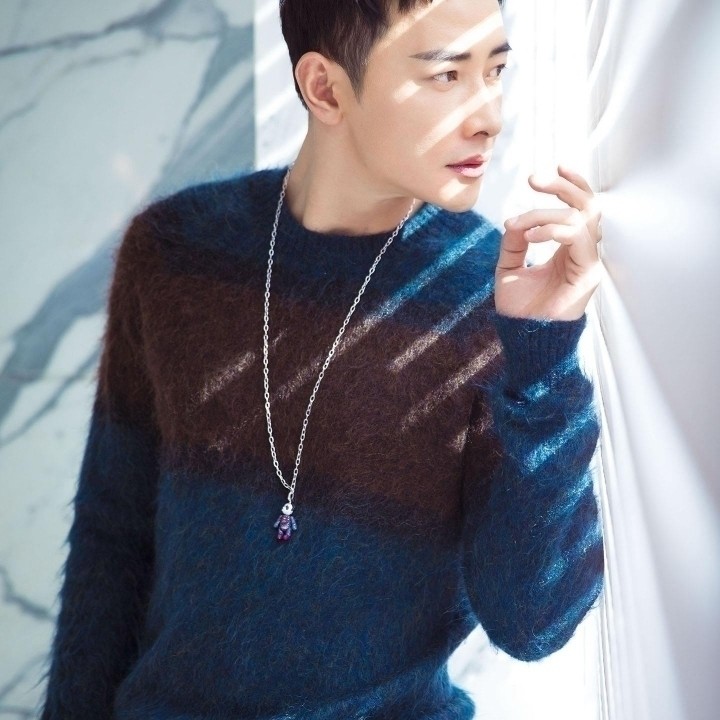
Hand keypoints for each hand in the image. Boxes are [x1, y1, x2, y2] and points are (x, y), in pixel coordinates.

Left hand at [495, 165, 602, 320]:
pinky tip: (530, 235)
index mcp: (567, 248)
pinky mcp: (587, 274)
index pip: (578, 208)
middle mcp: (581, 252)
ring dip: (546, 212)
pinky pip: (578, 238)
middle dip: (562, 186)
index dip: (570, 184)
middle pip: (587, 204)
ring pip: (580, 218)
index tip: (548, 170)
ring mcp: (587, 262)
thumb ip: (513, 242)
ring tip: (517, 223)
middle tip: (535, 178)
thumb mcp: (508, 268)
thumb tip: (515, 220)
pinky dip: (553, 230)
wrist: (523, 338)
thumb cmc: (519, 309)